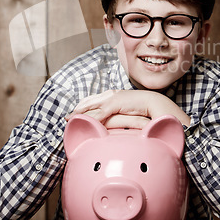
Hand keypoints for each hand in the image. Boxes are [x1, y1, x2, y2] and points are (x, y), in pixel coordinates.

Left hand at [65, 90, 190, 127]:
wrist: (154, 104)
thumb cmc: (143, 108)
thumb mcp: (127, 111)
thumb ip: (119, 116)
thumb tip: (115, 124)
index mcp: (112, 95)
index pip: (92, 100)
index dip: (82, 107)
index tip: (72, 114)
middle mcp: (109, 95)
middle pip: (87, 102)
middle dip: (76, 110)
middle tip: (66, 118)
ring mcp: (111, 98)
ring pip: (90, 106)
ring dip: (78, 114)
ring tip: (68, 120)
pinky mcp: (114, 103)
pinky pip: (98, 112)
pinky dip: (88, 118)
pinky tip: (82, 123)